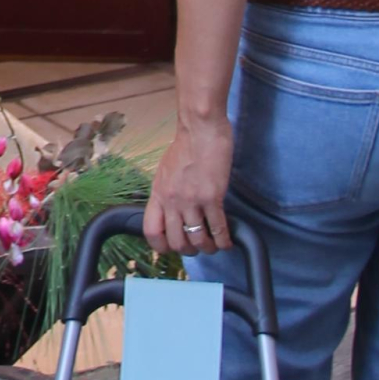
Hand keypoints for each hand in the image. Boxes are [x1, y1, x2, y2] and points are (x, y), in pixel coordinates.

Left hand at [143, 110, 234, 256]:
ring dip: (207, 247)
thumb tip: (172, 210)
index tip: (171, 248)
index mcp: (158, 194)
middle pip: (176, 241)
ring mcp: (192, 200)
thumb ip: (167, 192)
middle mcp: (172, 200)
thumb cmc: (186, 145)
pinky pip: (218, 228)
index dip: (161, 246)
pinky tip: (227, 241)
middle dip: (188, 250)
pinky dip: (223, 240)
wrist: (201, 129)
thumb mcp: (165, 171)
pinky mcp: (213, 197)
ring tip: (214, 245)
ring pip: (198, 239)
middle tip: (197, 247)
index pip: (151, 230)